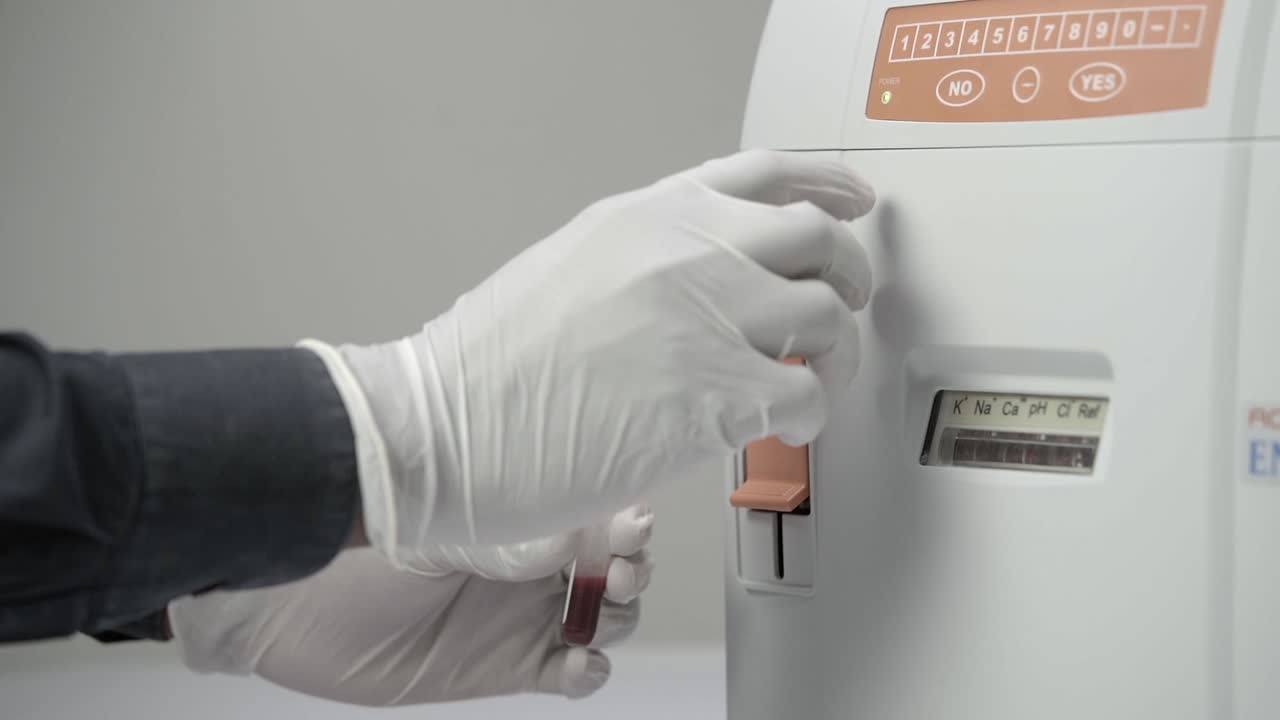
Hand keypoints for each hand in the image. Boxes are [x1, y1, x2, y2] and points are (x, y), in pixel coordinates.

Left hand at [169, 506, 654, 704]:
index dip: (623, 517)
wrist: (290, 608)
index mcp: (517, 513)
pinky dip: (589, 670)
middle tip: (616, 570)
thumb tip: (565, 535)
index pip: (591, 510)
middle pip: (613, 564)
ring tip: (594, 611)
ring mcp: (521, 615)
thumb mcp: (433, 523)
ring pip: (604, 617)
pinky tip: (573, 660)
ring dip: (617, 615)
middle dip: (631, 566)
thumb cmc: (350, 546)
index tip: (628, 523)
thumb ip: (500, 529)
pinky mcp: (508, 667)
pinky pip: (574, 672)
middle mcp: (529, 562)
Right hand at [303, 149, 874, 565]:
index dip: (827, 186)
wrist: (440, 429)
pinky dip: (811, 412)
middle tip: (846, 305)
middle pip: (818, 235)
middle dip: (849, 273)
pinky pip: (809, 393)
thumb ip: (647, 260)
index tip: (853, 203)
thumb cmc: (484, 369)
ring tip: (815, 375)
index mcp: (646, 217)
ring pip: (829, 313)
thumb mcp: (569, 268)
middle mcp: (686, 252)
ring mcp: (705, 317)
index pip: (766, 175)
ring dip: (837, 351)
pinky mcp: (714, 395)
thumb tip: (710, 282)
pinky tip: (782, 423)